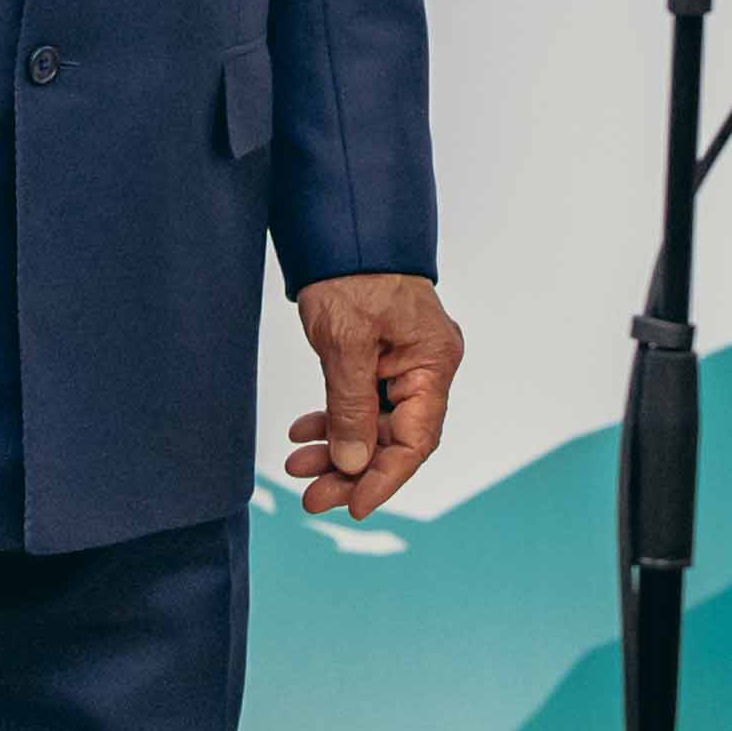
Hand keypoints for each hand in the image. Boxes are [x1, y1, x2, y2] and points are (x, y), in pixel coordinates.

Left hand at [287, 274, 461, 518]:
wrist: (341, 224)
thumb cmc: (351, 271)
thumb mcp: (346, 342)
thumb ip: (350, 407)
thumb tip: (353, 464)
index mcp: (433, 363)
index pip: (416, 440)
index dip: (385, 478)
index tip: (353, 506)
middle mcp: (426, 366)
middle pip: (393, 437)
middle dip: (352, 469)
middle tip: (313, 496)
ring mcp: (403, 361)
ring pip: (373, 423)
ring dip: (337, 447)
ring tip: (298, 466)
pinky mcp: (379, 355)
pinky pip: (360, 400)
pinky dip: (333, 418)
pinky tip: (305, 433)